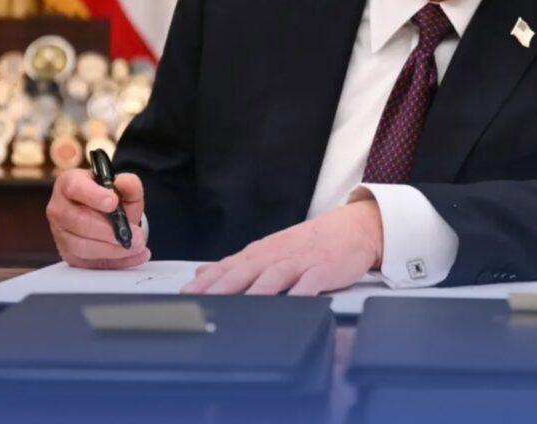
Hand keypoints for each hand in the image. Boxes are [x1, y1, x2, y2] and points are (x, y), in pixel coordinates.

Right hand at [46, 168, 149, 268]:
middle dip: (110, 231)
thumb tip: (124, 183)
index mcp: (68, 184)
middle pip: (79, 222)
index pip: (75, 188)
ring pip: (82, 246)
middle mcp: (59, 208)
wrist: (106, 215)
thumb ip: (128, 183)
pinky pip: (89, 263)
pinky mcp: (69, 254)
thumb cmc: (110, 198)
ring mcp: (61, 233)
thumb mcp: (123, 187)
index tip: (113, 203)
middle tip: (136, 235)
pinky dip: (115, 262)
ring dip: (113, 250)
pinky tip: (133, 257)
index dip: (93, 196)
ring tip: (137, 246)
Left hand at [181, 200, 383, 295]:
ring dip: (254, 292)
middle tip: (201, 304)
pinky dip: (299, 295)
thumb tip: (201, 274)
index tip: (185, 298)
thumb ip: (235, 265)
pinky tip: (290, 305)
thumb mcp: (269, 249)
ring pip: (273, 277)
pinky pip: (309, 284)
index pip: (226, 268)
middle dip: (221, 288)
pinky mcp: (323, 270)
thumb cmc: (309, 243)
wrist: (352, 228)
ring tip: (239, 308)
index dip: (205, 284)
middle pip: (244, 273)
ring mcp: (299, 263)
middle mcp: (275, 256)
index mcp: (260, 253)